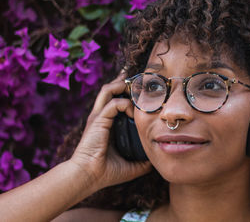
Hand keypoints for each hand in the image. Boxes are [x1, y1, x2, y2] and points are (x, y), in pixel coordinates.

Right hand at [69, 71, 151, 190]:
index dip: (127, 91)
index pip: (115, 99)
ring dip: (123, 85)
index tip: (141, 90)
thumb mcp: (131, 165)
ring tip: (137, 87)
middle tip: (140, 78)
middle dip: (124, 80)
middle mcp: (101, 116)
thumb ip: (143, 161)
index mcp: (107, 123)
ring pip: (109, 89)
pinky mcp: (98, 120)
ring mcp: (98, 116)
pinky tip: (135, 113)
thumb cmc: (106, 172)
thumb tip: (156, 160)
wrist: (88, 177)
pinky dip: (126, 104)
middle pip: (110, 88)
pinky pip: (114, 103)